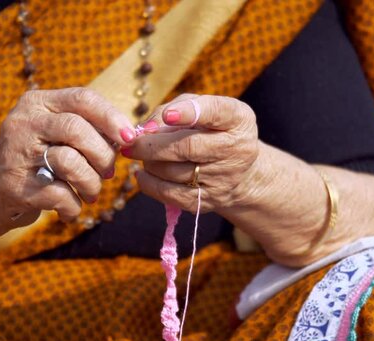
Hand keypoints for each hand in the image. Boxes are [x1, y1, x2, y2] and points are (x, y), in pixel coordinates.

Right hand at [0, 87, 136, 226]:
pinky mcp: (14, 186)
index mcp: (37, 103)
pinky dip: (74, 207)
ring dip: (91, 184)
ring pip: (70, 162)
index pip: (83, 98)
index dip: (112, 118)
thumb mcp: (56, 134)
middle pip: (77, 129)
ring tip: (90, 193)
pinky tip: (70, 209)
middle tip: (108, 173)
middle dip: (102, 155)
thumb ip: (87, 128)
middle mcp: (23, 122)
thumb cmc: (38, 161)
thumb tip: (129, 136)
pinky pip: (60, 195)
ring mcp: (15, 154)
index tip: (130, 138)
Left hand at [122, 94, 258, 212]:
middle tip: (130, 141)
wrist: (242, 173)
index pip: (215, 112)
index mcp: (238, 120)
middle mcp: (235, 150)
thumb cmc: (216, 131)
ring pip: (173, 171)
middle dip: (152, 144)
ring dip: (149, 161)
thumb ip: (179, 106)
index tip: (168, 115)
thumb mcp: (207, 109)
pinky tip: (142, 174)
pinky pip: (171, 195)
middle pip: (187, 147)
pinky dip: (149, 183)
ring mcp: (223, 179)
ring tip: (141, 154)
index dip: (189, 112)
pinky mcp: (208, 201)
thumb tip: (146, 127)